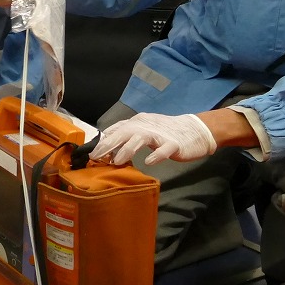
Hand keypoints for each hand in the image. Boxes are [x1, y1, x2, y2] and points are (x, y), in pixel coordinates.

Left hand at [92, 112, 217, 165]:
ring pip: (140, 139)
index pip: (116, 129)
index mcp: (137, 123)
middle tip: (95, 157)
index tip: (90, 152)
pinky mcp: (174, 144)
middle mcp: (145, 126)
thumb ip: (126, 136)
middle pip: (123, 132)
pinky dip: (156, 155)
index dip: (103, 140)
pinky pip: (164, 150)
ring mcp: (160, 134)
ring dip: (126, 149)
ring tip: (115, 161)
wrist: (195, 130)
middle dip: (107, 144)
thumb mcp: (143, 130)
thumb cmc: (165, 132)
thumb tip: (105, 147)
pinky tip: (148, 162)